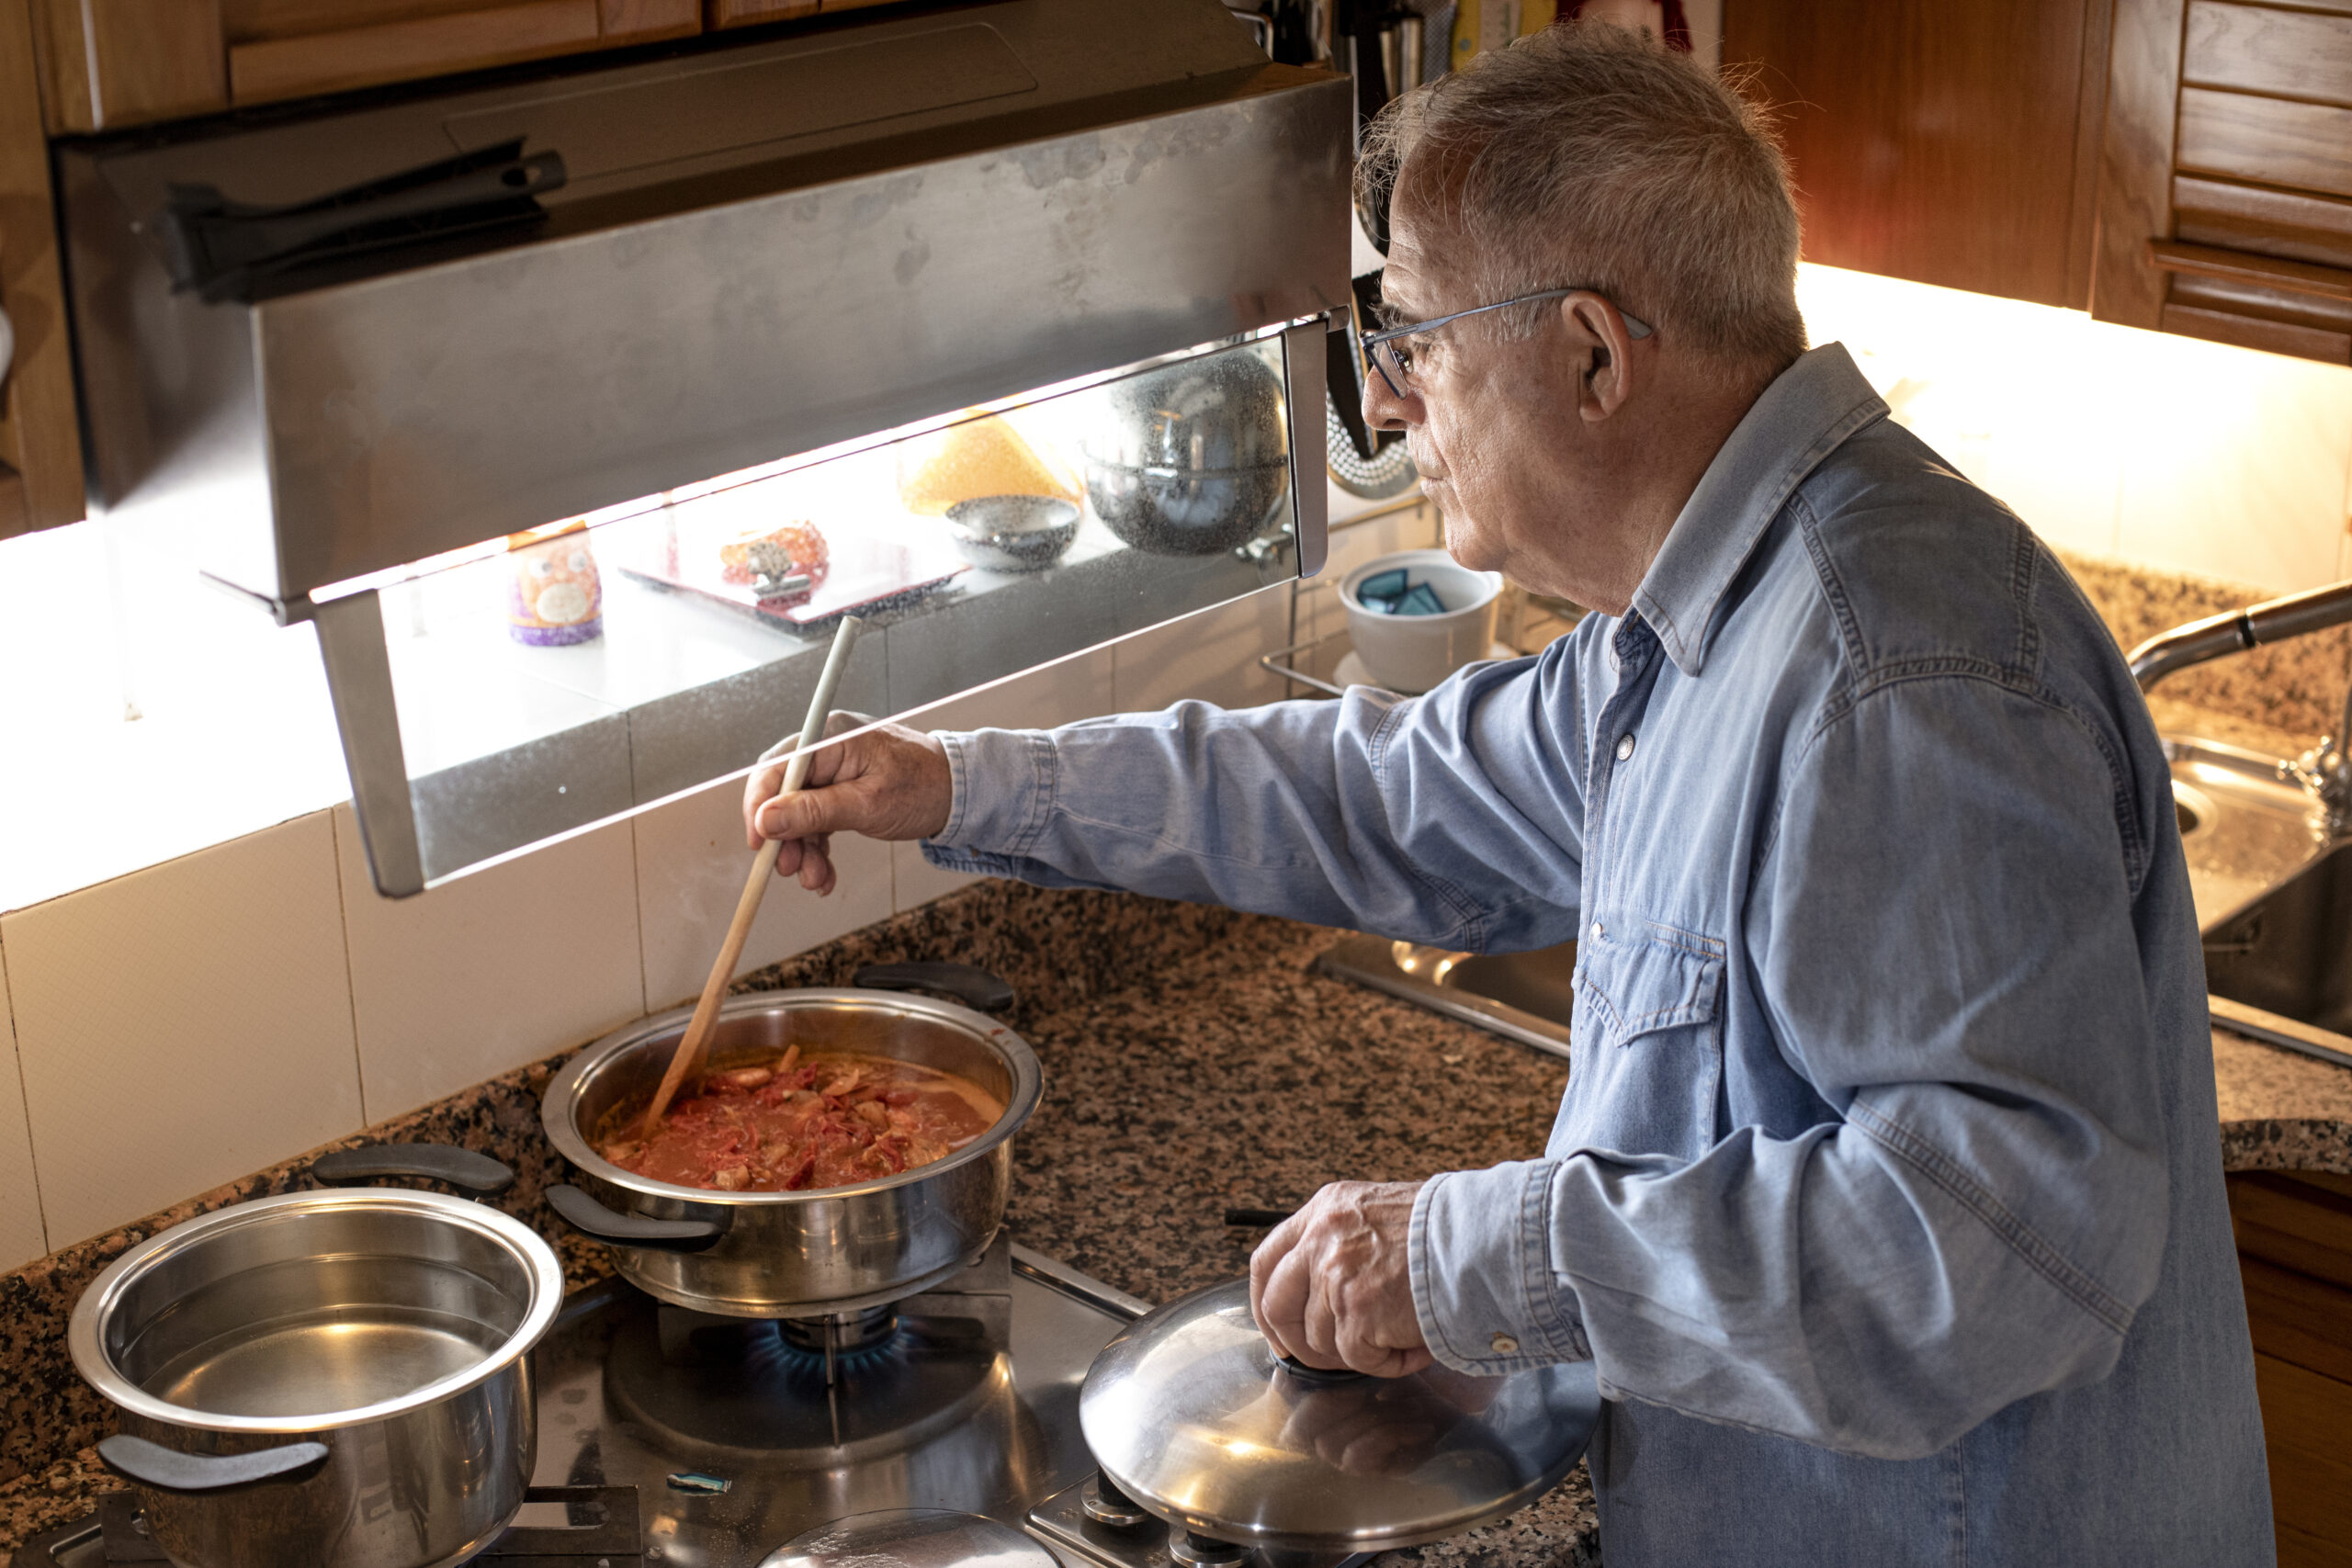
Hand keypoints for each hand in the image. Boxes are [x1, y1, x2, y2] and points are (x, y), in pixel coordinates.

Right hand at [742, 714, 952, 894]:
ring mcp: (833, 772)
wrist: (959, 794)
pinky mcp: (840, 792)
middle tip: (788, 868)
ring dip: (802, 850)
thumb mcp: (867, 804)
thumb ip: (814, 811)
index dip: (759, 805)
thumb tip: (766, 819)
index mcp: (831, 739)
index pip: (776, 767)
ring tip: (814, 878)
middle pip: (783, 794)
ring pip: (798, 814)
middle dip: (783, 837)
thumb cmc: (924, 787)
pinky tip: (824, 873)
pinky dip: (817, 849)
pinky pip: (816, 821)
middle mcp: (827, 751)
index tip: (758, 841)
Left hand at [1250, 1180, 1431, 1377]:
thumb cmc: (1446, 1231)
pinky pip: (1359, 1359)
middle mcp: (1321, 1240)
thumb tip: (1319, 1295)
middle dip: (1293, 1343)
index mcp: (1324, 1210)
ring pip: (1321, 1341)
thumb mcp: (1378, 1213)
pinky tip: (1414, 1346)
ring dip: (1359, 1351)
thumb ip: (1342, 1243)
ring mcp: (1335, 1277)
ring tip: (1399, 1336)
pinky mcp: (1357, 1313)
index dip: (1267, 1302)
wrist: (1484, 1239)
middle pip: (1276, 1305)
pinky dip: (1387, 1363)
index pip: (1267, 1261)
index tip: (1278, 1327)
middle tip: (1322, 1359)